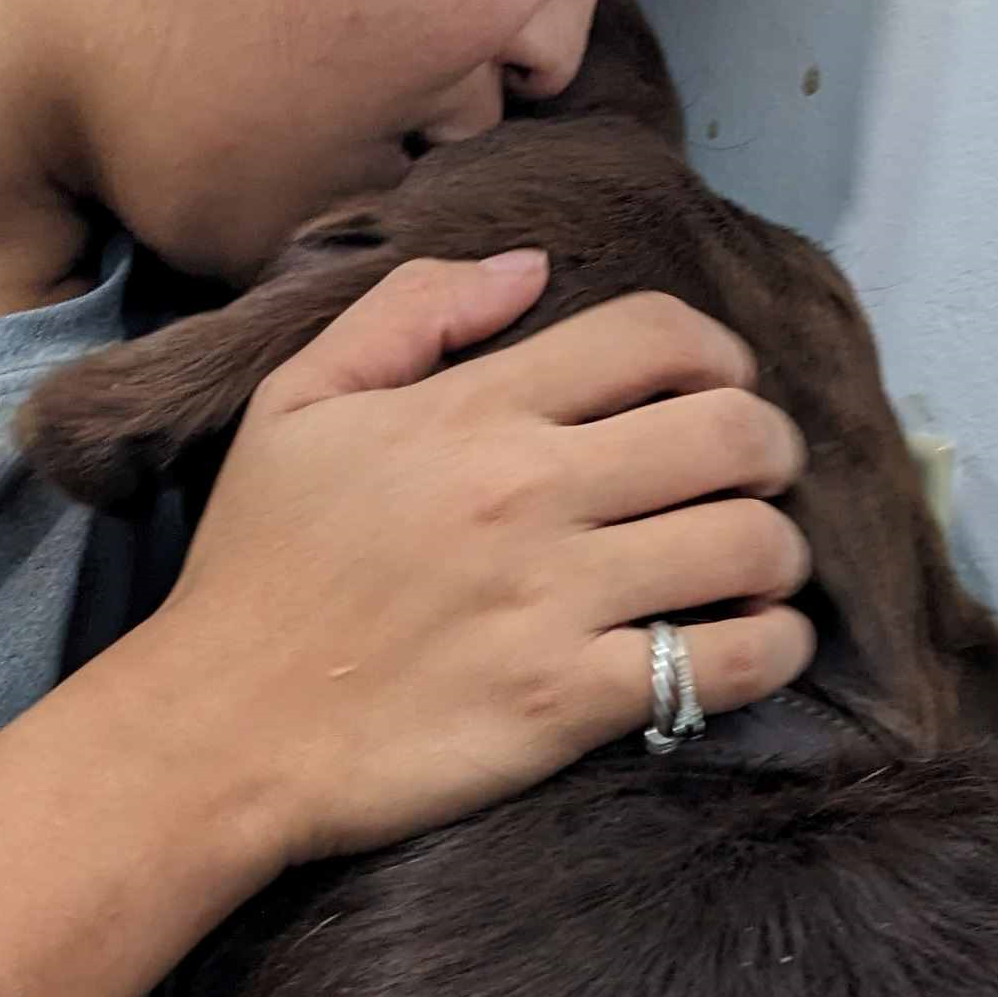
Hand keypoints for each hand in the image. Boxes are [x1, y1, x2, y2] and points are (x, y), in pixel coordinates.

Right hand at [147, 249, 816, 865]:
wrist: (218, 730)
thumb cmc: (256, 566)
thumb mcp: (298, 403)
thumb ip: (411, 311)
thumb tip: (530, 266)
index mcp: (473, 409)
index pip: (658, 335)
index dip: (719, 352)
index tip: (717, 387)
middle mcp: (529, 491)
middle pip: (733, 430)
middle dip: (772, 446)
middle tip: (756, 476)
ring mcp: (555, 599)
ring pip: (750, 542)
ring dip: (779, 549)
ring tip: (756, 565)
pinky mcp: (569, 702)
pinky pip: (725, 662)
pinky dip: (772, 648)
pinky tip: (758, 642)